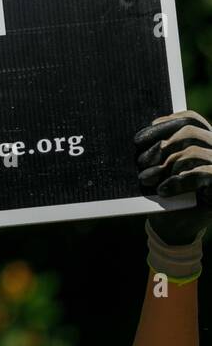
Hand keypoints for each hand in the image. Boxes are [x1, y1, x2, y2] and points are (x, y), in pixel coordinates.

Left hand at [135, 110, 211, 245]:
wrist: (180, 226)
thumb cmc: (169, 192)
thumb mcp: (163, 168)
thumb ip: (161, 150)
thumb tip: (142, 136)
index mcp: (207, 139)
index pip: (191, 119)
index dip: (164, 124)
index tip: (140, 138)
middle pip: (189, 132)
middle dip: (160, 146)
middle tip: (140, 162)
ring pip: (192, 152)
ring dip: (164, 165)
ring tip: (145, 179)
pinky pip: (202, 173)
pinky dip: (177, 181)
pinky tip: (162, 190)